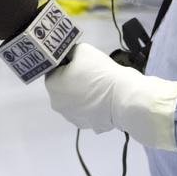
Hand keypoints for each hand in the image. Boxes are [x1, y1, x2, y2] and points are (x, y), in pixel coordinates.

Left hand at [43, 42, 176, 150]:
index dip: (66, 63)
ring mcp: (72, 117)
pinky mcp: (87, 125)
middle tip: (90, 72)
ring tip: (98, 85)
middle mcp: (58, 105)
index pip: (53, 69)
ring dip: (81, 93)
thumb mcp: (82, 50)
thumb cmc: (100, 72)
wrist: (124, 97)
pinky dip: (92, 105)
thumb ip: (69, 52)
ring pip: (74, 100)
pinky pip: (86, 111)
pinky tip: (103, 99)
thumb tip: (68, 56)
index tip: (79, 60)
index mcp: (52, 86)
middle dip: (72, 79)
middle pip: (62, 87)